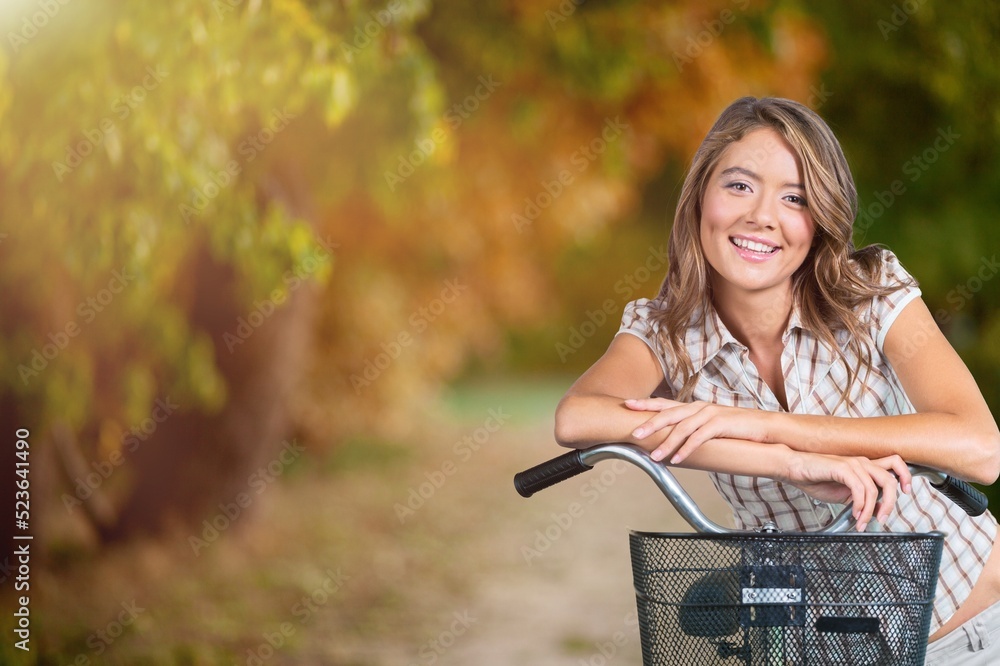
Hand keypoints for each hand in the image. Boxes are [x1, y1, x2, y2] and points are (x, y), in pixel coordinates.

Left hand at [625, 399, 770, 463]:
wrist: (763, 426)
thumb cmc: (734, 429)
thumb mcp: (709, 427)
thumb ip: (691, 430)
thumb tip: (672, 442)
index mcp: (694, 407)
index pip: (665, 403)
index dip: (646, 404)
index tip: (627, 404)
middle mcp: (699, 407)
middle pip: (669, 414)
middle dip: (649, 424)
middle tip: (633, 434)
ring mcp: (710, 414)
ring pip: (682, 428)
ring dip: (667, 444)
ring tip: (654, 457)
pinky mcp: (721, 424)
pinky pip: (700, 438)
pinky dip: (687, 449)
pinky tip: (677, 459)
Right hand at [783, 452, 910, 530]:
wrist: (795, 469)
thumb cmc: (815, 479)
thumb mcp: (843, 492)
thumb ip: (860, 497)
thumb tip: (872, 510)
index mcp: (864, 466)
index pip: (895, 463)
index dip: (906, 476)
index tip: (905, 492)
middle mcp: (862, 462)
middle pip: (890, 479)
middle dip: (890, 502)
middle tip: (883, 518)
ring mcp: (852, 464)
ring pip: (876, 487)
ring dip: (871, 510)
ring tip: (863, 521)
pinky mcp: (842, 469)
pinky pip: (860, 489)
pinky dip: (860, 505)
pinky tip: (854, 512)